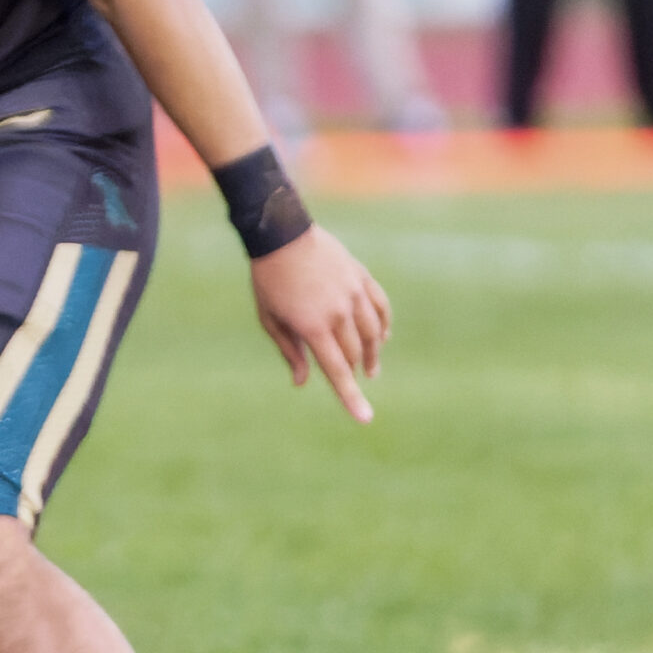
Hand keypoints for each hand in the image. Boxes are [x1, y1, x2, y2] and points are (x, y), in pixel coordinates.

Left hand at [249, 225, 389, 422]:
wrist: (282, 234)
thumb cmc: (269, 280)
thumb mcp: (270, 318)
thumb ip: (290, 351)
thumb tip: (302, 382)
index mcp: (311, 325)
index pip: (336, 370)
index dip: (350, 397)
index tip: (365, 418)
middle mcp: (337, 312)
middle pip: (355, 354)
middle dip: (354, 371)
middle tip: (352, 380)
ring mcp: (352, 293)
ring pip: (373, 333)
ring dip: (373, 353)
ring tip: (370, 367)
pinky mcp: (361, 278)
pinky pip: (381, 307)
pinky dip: (383, 325)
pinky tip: (381, 337)